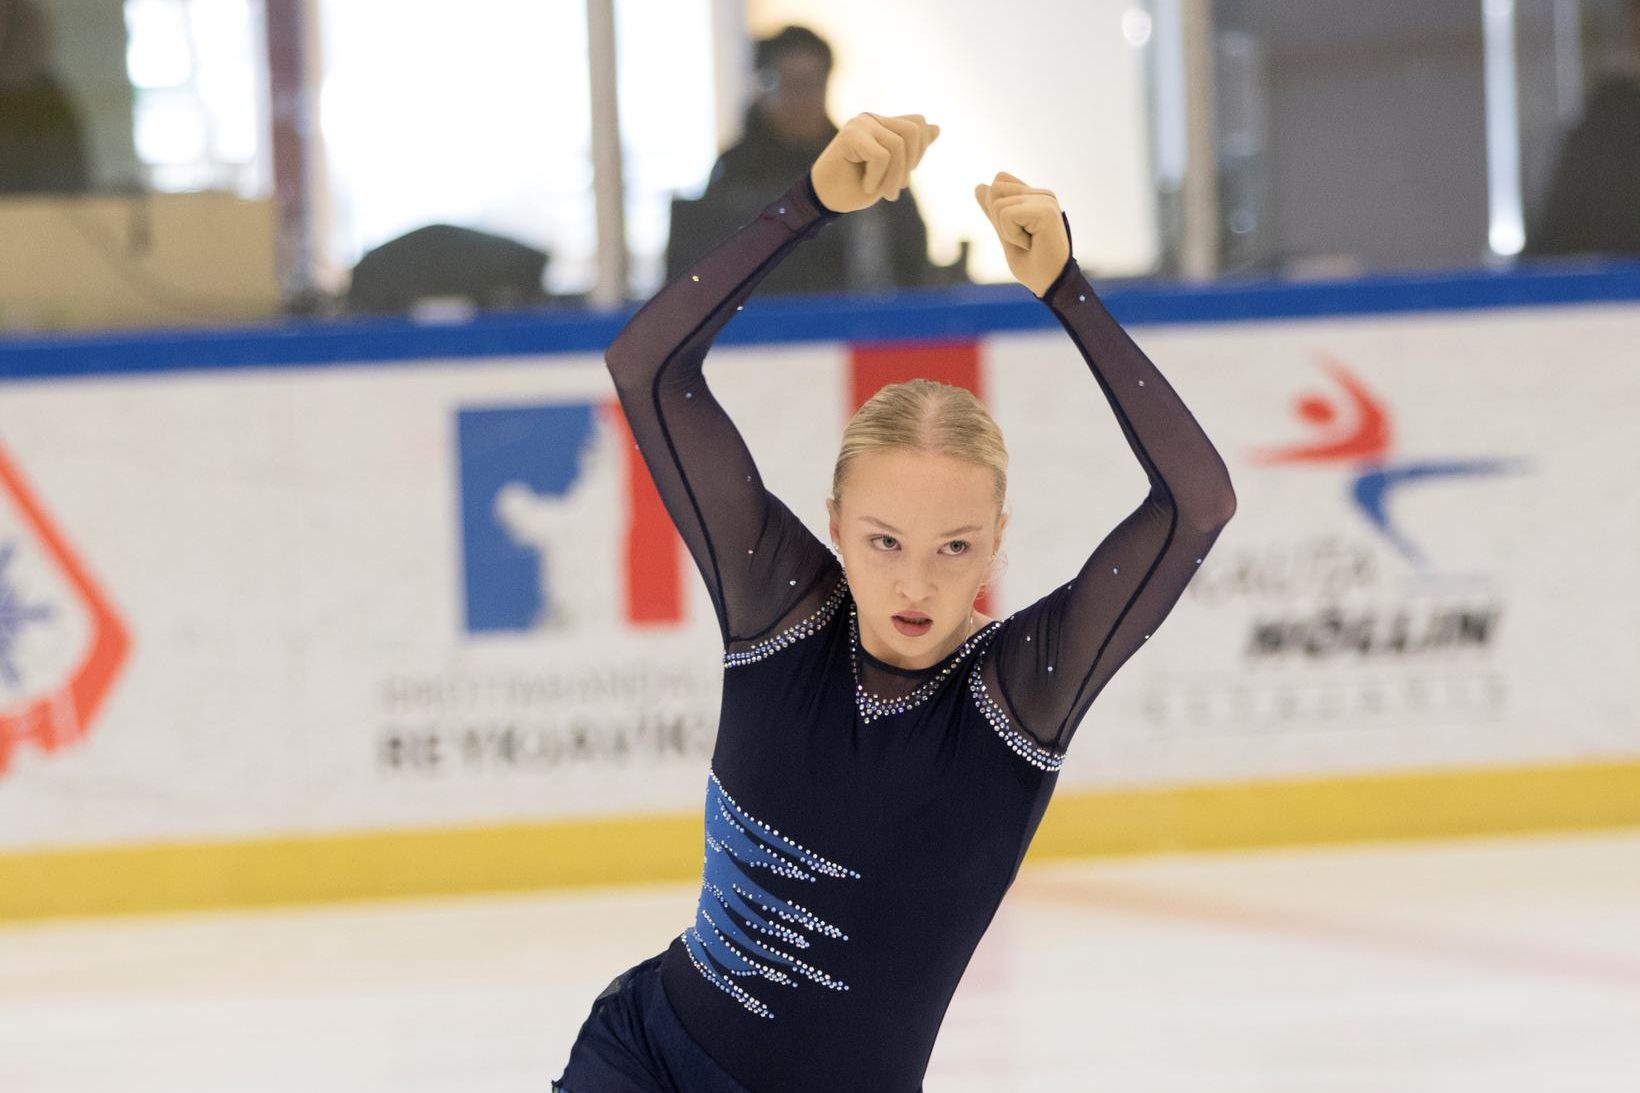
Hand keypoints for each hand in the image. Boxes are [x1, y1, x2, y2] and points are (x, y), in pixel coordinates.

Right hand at [810, 113, 939, 213]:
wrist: (826, 201)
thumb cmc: (856, 187)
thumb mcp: (892, 170)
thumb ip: (910, 149)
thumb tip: (937, 127)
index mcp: (882, 124)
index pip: (918, 123)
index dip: (920, 150)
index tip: (903, 177)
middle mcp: (871, 119)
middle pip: (913, 131)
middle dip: (909, 166)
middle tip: (895, 190)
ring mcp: (860, 124)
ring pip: (898, 145)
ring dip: (893, 177)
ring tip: (882, 192)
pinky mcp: (850, 135)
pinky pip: (881, 156)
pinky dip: (877, 178)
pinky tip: (866, 186)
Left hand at [974, 172, 1070, 296]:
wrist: (1051, 285)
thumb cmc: (1032, 266)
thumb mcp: (1005, 234)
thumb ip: (994, 211)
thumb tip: (979, 186)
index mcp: (1035, 197)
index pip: (999, 181)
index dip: (996, 211)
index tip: (1018, 232)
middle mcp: (1043, 195)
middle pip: (995, 189)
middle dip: (999, 221)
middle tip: (1023, 240)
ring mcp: (1047, 200)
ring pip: (998, 204)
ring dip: (1007, 231)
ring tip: (1029, 243)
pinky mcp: (1046, 210)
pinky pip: (1006, 215)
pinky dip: (1012, 235)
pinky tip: (1031, 244)